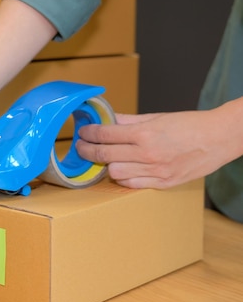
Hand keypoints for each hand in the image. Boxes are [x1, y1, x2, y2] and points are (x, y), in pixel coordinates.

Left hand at [75, 109, 241, 188]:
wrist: (219, 138)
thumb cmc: (189, 124)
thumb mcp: (156, 117)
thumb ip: (128, 120)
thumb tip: (107, 118)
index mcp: (144, 134)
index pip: (104, 135)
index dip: (88, 134)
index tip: (83, 133)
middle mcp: (148, 154)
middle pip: (104, 156)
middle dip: (87, 151)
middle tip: (82, 147)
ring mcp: (155, 171)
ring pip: (114, 174)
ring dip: (105, 166)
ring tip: (104, 158)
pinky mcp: (163, 183)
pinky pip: (132, 184)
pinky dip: (122, 178)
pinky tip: (121, 170)